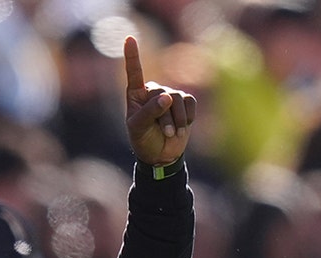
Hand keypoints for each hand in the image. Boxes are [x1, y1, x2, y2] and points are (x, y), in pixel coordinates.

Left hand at [124, 36, 195, 165]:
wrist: (161, 155)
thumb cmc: (144, 140)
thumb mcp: (139, 129)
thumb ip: (149, 112)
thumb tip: (167, 97)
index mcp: (135, 94)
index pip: (134, 72)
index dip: (132, 55)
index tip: (129, 38)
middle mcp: (152, 91)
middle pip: (163, 95)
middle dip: (165, 117)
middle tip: (164, 133)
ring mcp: (170, 95)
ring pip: (177, 99)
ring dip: (177, 120)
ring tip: (171, 133)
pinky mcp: (185, 102)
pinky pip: (190, 102)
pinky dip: (188, 117)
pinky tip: (182, 126)